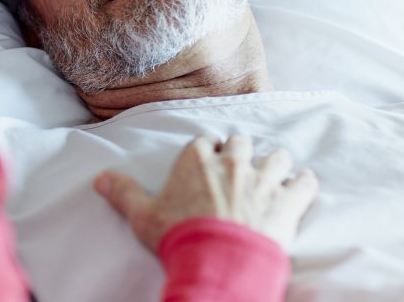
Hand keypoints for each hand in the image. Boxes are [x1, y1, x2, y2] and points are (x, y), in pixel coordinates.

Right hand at [93, 135, 317, 250]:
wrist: (218, 262)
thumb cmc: (179, 237)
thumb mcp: (142, 216)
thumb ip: (123, 192)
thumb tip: (99, 178)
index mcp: (197, 159)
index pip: (204, 141)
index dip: (206, 151)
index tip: (206, 161)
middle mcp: (232, 161)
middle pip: (241, 142)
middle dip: (240, 152)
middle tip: (237, 167)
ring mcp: (263, 179)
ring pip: (277, 156)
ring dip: (273, 163)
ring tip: (270, 174)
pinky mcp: (288, 200)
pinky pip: (305, 181)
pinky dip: (303, 184)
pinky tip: (299, 187)